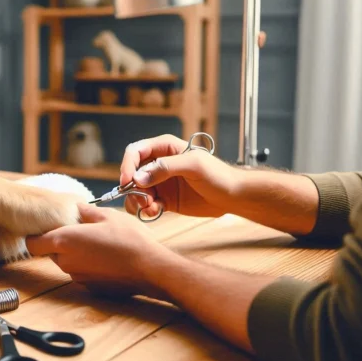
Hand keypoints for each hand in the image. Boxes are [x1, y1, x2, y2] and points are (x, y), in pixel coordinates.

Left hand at [25, 203, 170, 299]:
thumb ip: (83, 211)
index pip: (32, 243)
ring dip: (74, 253)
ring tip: (97, 242)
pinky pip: (81, 273)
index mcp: (64, 241)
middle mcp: (65, 262)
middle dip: (59, 242)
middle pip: (50, 252)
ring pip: (66, 263)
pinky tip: (106, 257)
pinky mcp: (90, 288)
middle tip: (79, 230)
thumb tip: (73, 207)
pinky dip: (87, 265)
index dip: (36, 235)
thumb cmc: (128, 238)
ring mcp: (77, 277)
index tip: (47, 227)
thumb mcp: (106, 215)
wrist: (150, 269)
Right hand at [119, 134, 241, 219]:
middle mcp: (159, 164)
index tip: (128, 181)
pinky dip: (145, 209)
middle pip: (132, 173)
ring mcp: (161, 182)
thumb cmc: (218, 175)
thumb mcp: (194, 165)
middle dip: (132, 187)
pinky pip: (146, 204)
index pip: (136, 151)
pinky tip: (155, 212)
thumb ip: (166, 167)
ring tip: (151, 208)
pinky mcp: (164, 199)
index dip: (128, 165)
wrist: (233, 196)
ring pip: (136, 190)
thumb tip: (139, 177)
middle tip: (143, 200)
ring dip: (137, 200)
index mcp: (164, 148)